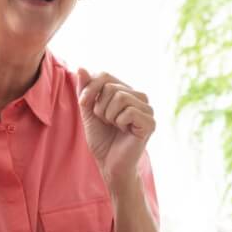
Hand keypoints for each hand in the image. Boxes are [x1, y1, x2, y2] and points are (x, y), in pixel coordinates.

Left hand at [77, 67, 154, 188]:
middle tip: (105, 121)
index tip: (83, 104)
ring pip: (120, 97)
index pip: (105, 75)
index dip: (90, 88)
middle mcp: (139, 97)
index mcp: (126, 92)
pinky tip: (124, 131)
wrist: (110, 164)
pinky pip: (129, 111)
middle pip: (111, 87)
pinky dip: (119, 122)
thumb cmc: (102, 140)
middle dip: (100, 107)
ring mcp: (147, 109)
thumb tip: (81, 67)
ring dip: (109, 115)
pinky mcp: (150, 122)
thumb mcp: (89, 112)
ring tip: (114, 126)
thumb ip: (86, 90)